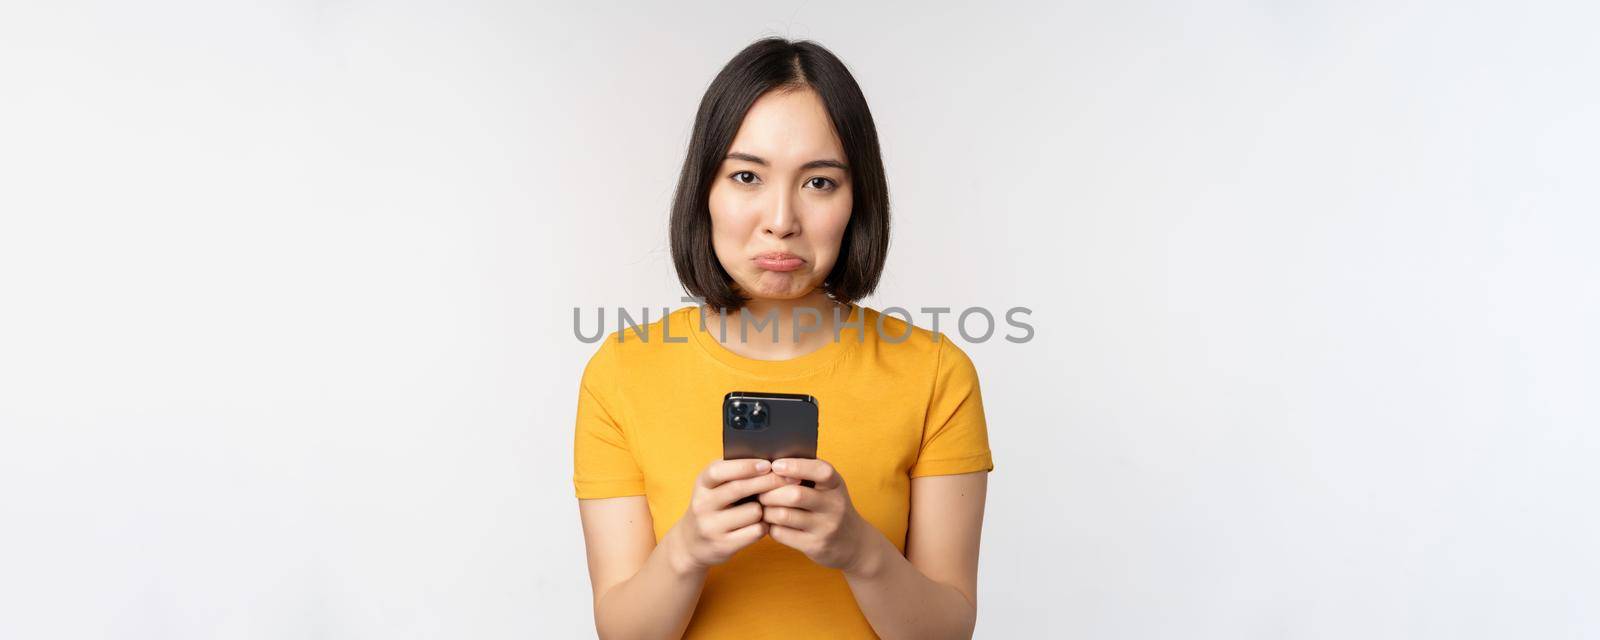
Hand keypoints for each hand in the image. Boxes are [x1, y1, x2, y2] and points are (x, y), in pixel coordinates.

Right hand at [666, 459, 790, 574]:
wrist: (691, 544)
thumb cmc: (713, 507)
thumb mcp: (713, 487)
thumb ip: (733, 473)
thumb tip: (770, 460)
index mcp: (701, 484)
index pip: (719, 470)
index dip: (745, 466)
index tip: (768, 464)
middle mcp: (702, 504)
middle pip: (739, 488)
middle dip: (768, 481)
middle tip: (790, 478)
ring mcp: (711, 527)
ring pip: (753, 512)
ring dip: (766, 508)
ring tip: (767, 507)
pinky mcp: (723, 546)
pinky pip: (756, 531)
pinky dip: (764, 525)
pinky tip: (762, 523)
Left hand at [758, 458, 873, 572]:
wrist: (854, 543)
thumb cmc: (831, 507)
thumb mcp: (830, 488)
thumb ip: (808, 473)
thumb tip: (771, 462)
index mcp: (836, 485)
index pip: (820, 471)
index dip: (796, 466)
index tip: (775, 465)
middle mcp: (834, 506)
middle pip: (795, 495)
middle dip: (771, 492)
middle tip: (760, 492)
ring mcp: (825, 528)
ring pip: (784, 515)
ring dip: (767, 510)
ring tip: (764, 507)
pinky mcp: (814, 546)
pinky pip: (782, 534)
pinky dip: (770, 526)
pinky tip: (770, 523)